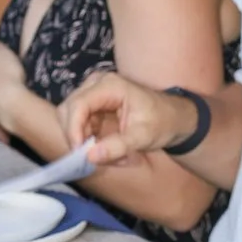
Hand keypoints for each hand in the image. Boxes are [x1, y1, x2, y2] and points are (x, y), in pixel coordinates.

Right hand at [60, 70, 188, 166]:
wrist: (173, 117)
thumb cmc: (162, 122)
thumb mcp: (143, 137)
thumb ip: (118, 146)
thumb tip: (90, 156)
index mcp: (110, 85)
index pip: (78, 105)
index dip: (73, 130)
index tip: (79, 153)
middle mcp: (97, 83)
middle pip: (69, 111)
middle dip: (78, 137)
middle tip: (97, 157)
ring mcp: (92, 92)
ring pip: (71, 119)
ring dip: (85, 141)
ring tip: (111, 154)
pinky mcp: (92, 104)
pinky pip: (79, 124)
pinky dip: (90, 140)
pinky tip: (110, 149)